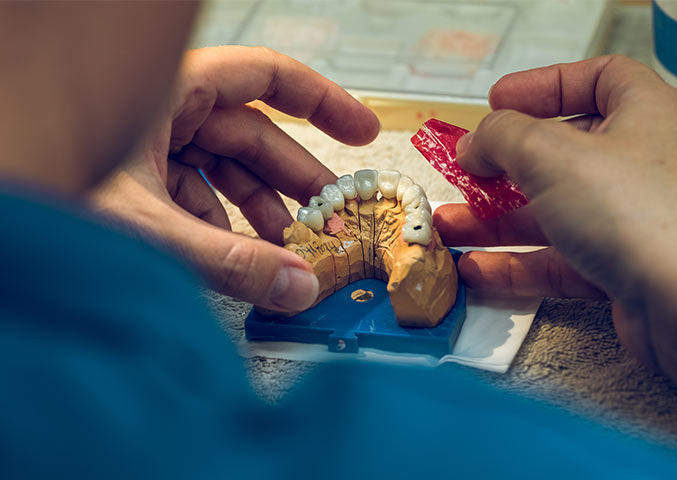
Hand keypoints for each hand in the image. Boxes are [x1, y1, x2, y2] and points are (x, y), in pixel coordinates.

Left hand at [91, 46, 378, 311]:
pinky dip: (223, 223)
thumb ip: (229, 261)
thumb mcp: (150, 228)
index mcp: (168, 92)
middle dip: (296, 182)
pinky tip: (239, 255)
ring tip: (292, 250)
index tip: (361, 132)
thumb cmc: (43, 188)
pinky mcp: (137, 179)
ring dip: (262, 210)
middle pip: (253, 136)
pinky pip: (197, 194)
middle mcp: (162, 113)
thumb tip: (298, 288)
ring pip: (225, 170)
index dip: (322, 103)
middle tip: (334, 217)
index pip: (265, 79)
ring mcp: (148, 147)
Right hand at [434, 55, 676, 366]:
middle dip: (505, 164)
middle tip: (467, 170)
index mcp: (645, 115)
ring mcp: (633, 218)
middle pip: (564, 151)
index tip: (501, 101)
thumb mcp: (551, 154)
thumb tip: (475, 143)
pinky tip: (478, 268)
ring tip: (452, 226)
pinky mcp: (623, 267)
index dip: (545, 85)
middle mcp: (643, 164)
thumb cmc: (636, 212)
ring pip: (555, 211)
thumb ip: (501, 137)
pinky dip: (517, 262)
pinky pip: (560, 258)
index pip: (599, 78)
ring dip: (498, 220)